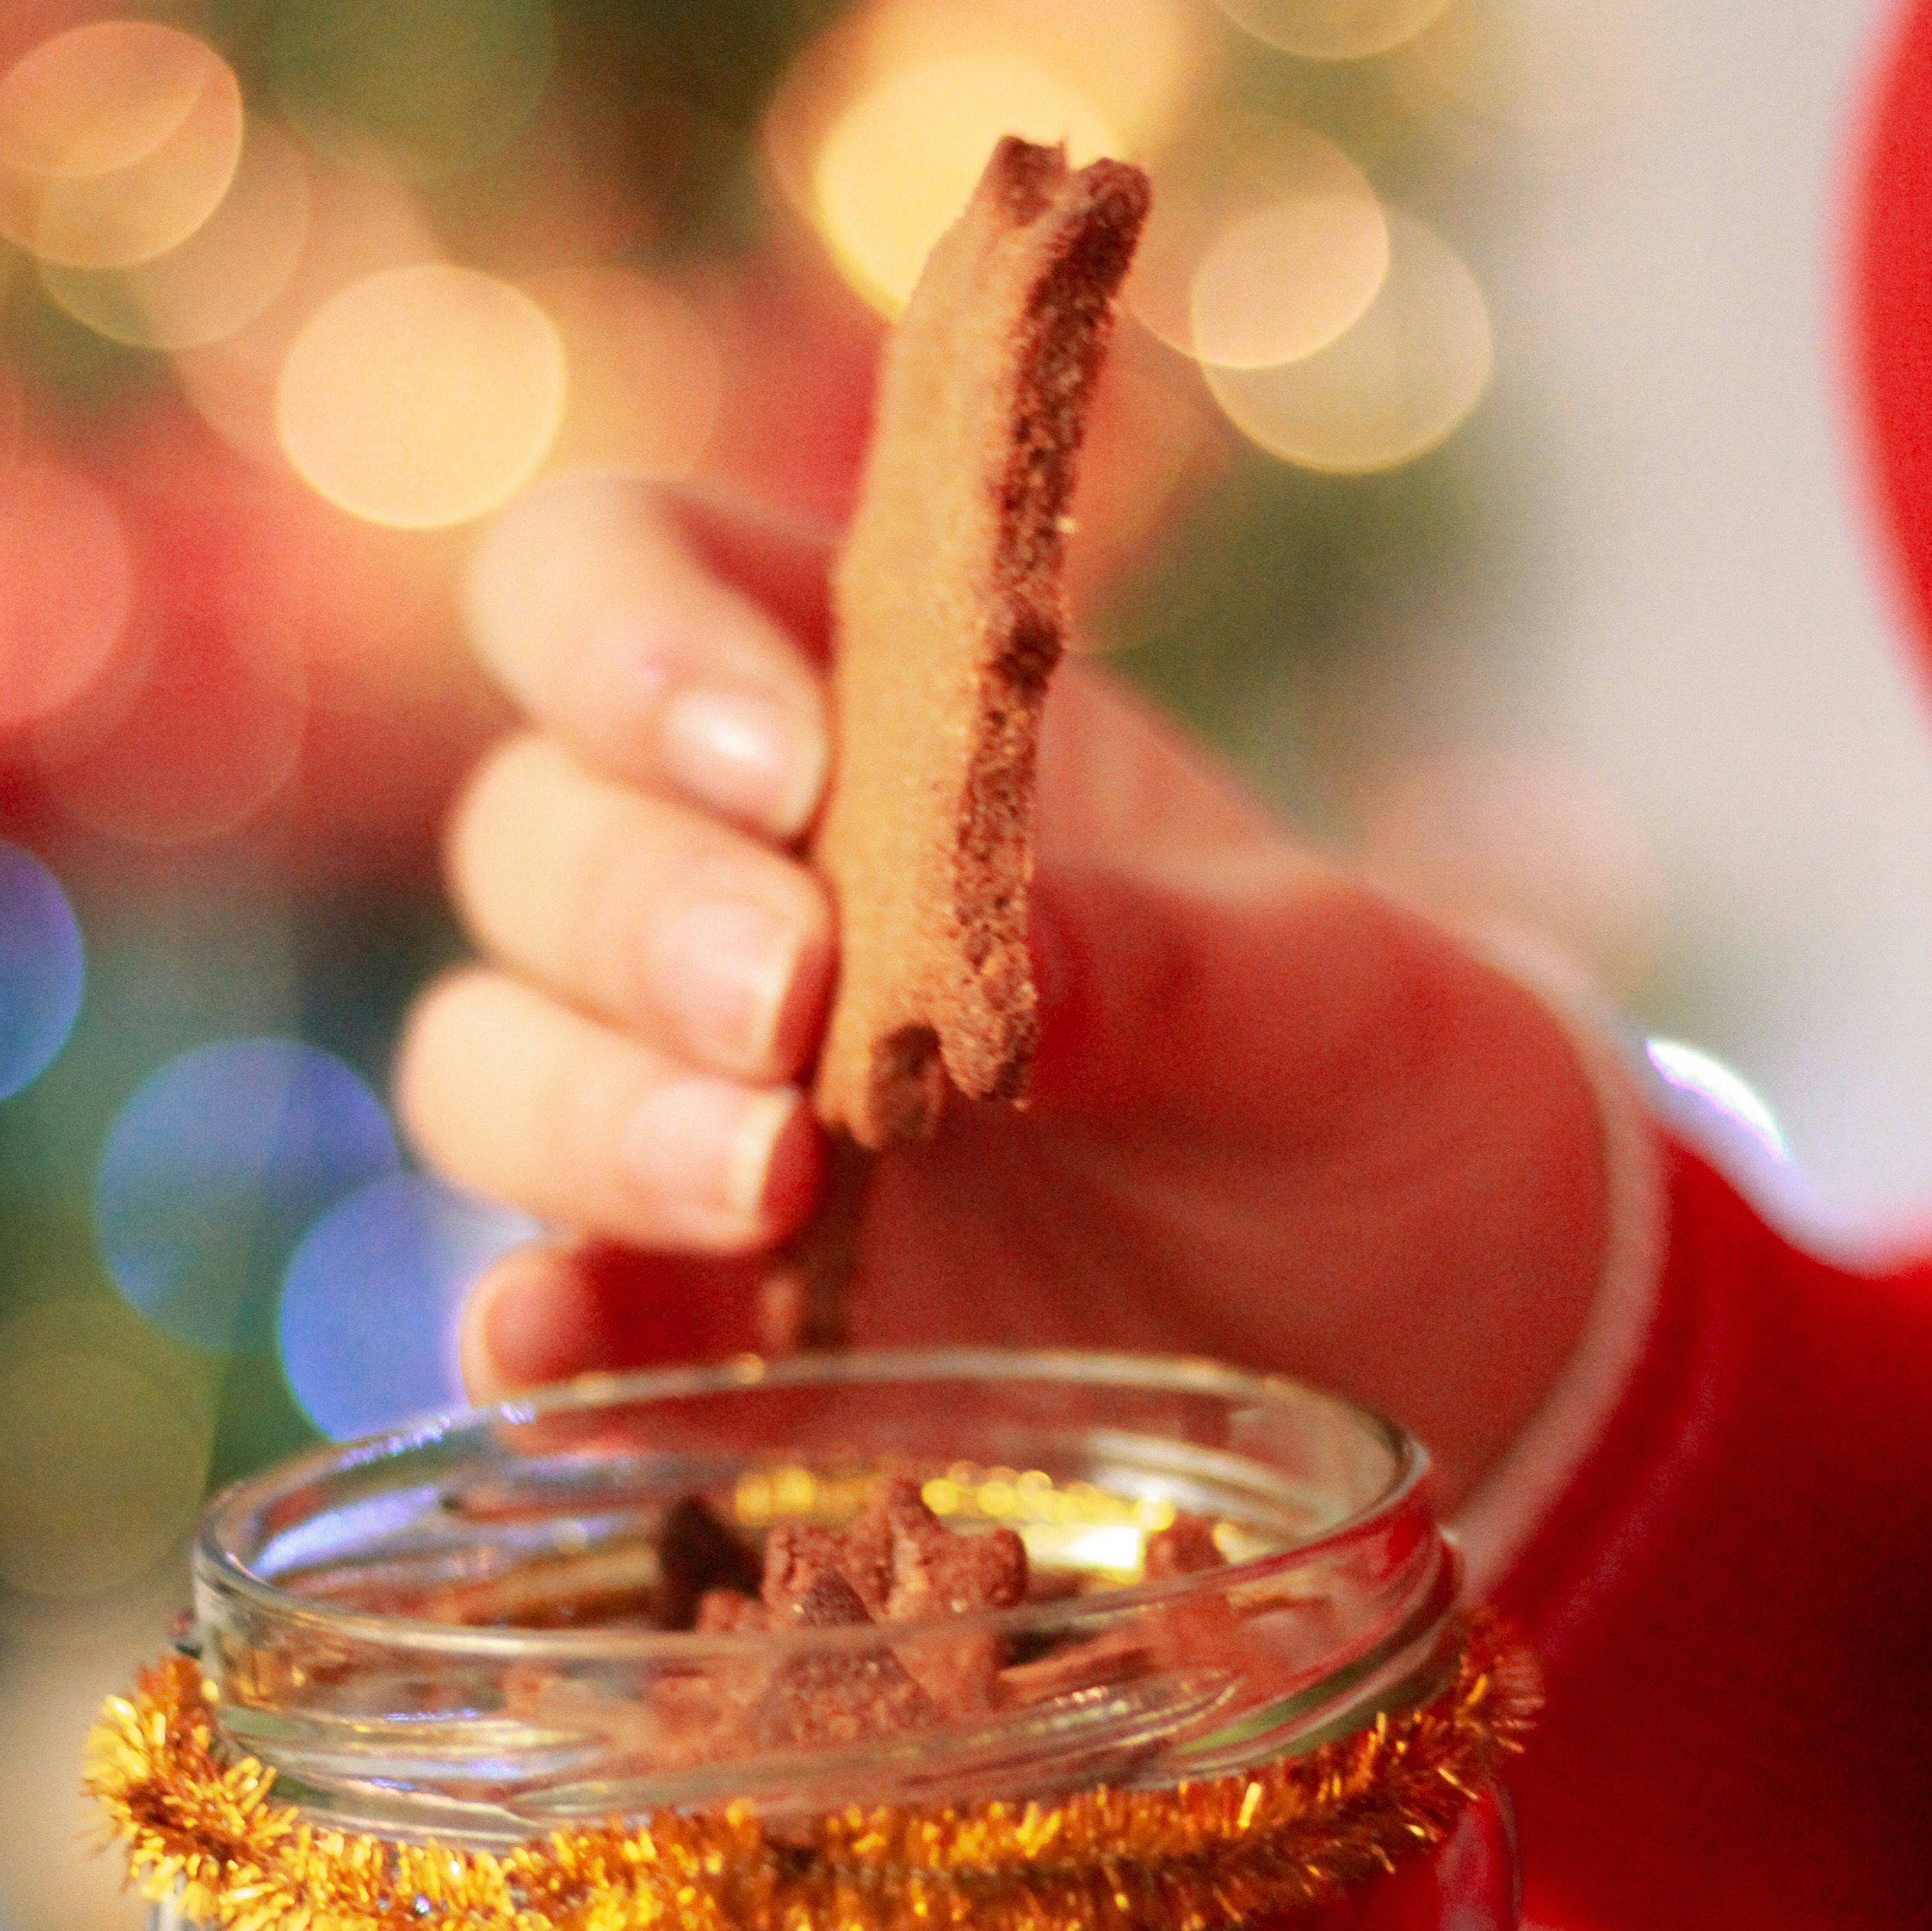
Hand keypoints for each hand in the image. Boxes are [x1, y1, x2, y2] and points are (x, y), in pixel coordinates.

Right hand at [404, 475, 1610, 1503]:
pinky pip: (541, 1311)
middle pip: (533, 839)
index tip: (783, 762)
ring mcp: (691, 1115)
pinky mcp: (698, 1330)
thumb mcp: (1327, 1007)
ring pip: (493, 1062)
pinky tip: (554, 1352)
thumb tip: (1001, 972)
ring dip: (590, 1112)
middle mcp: (734, 897)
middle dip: (637, 911)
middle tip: (791, 1004)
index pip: (617, 578)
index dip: (632, 640)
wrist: (1438, 1331)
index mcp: (868, 715)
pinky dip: (527, 1329)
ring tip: (770, 1183)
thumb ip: (1166, 963)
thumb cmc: (1365, 1091)